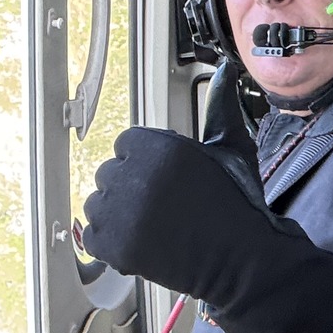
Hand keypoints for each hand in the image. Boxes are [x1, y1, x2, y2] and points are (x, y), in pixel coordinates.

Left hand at [82, 126, 332, 332]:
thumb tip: (224, 72)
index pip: (126, 144)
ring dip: (118, 215)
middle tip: (164, 206)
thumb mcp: (231, 149)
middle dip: (131, 189)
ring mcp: (123, 214)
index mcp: (161, 147)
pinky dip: (110, 243)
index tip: (166, 180)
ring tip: (153, 225)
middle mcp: (137, 177)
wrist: (241, 260)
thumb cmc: (237, 205)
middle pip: (110, 173)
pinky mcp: (114, 247)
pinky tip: (141, 242)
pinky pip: (92, 237)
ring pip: (97, 204)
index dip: (146, 163)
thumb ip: (220, 107)